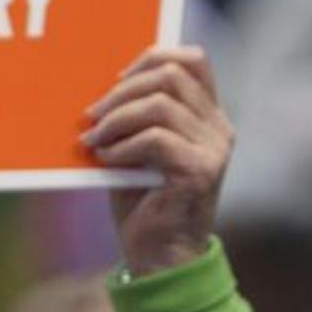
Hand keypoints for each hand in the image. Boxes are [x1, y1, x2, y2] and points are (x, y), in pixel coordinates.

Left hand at [84, 45, 232, 276]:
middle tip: (92, 114)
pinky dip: (123, 145)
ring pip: (161, 105)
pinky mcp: (201, 172)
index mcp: (208, 114)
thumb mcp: (139, 143)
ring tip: (95, 139)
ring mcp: (214, 150)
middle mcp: (219, 128)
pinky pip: (156, 138)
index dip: (152, 57)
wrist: (160, 254)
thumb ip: (137, 111)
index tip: (116, 78)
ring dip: (117, 118)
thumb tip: (100, 79)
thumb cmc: (143, 195)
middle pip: (172, 75)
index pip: (193, 59)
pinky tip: (107, 159)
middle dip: (123, 89)